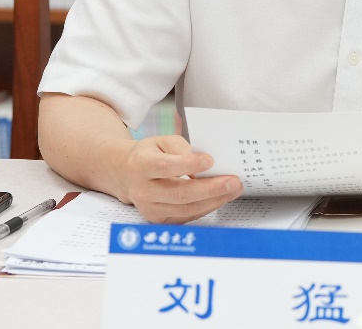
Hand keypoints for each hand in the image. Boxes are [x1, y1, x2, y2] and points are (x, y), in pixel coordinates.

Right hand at [118, 135, 243, 223]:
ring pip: (186, 208)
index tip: (210, 161)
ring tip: (233, 190)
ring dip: (214, 200)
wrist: (128, 175)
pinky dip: (206, 207)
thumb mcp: (162, 141)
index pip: (165, 167)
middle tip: (232, 182)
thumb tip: (204, 163)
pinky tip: (220, 198)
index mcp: (141, 165)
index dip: (188, 165)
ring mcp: (150, 208)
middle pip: (179, 193)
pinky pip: (186, 216)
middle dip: (210, 189)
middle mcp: (143, 190)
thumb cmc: (150, 154)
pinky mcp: (158, 220)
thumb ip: (182, 148)